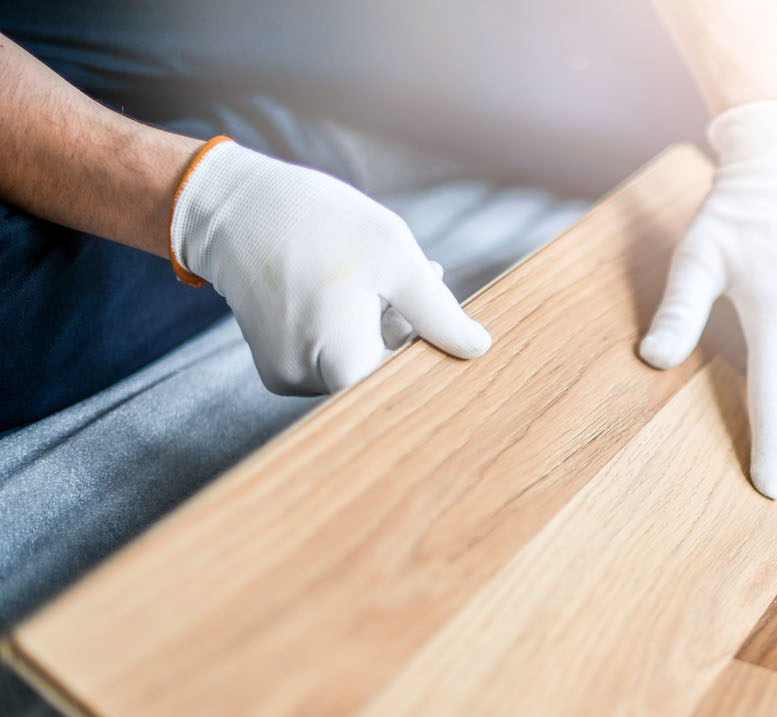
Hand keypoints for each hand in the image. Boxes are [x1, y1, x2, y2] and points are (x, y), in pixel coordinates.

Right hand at [170, 140, 489, 394]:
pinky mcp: (276, 365)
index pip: (409, 382)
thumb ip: (440, 313)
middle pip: (383, 373)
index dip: (433, 353)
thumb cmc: (318, 224)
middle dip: (413, 332)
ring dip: (384, 326)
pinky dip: (349, 328)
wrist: (231, 206)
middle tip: (429, 278)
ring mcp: (288, 377)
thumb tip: (477, 349)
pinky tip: (355, 289)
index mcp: (343, 366)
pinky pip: (329, 356)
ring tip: (389, 276)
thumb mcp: (396, 259)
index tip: (445, 321)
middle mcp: (310, 384)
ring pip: (357, 363)